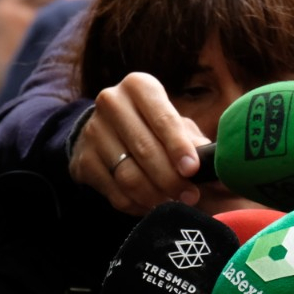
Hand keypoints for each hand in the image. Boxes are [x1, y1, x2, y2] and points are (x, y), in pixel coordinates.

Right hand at [69, 72, 206, 215]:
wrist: (106, 130)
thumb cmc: (152, 125)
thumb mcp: (174, 123)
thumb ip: (192, 139)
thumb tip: (210, 161)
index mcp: (139, 87)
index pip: (162, 119)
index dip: (178, 147)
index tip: (192, 170)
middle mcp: (111, 103)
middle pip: (144, 150)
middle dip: (171, 178)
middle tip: (190, 196)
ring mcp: (93, 132)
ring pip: (128, 175)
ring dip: (155, 196)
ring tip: (174, 204)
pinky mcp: (83, 161)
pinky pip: (114, 192)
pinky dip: (137, 205)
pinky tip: (152, 206)